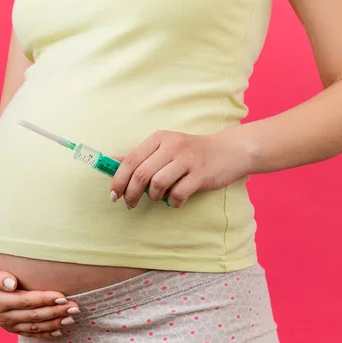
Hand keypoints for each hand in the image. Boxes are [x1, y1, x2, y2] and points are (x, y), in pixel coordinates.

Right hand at [0, 260, 79, 337]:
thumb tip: (11, 282)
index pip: (24, 301)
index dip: (44, 299)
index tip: (61, 294)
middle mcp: (1, 314)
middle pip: (33, 315)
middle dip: (55, 311)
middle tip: (75, 306)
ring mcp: (6, 322)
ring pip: (33, 326)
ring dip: (54, 323)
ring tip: (72, 317)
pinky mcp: (9, 326)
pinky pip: (29, 333)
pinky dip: (45, 333)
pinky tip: (59, 331)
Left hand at [110, 130, 251, 207]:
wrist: (230, 150)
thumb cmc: (191, 152)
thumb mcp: (164, 147)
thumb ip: (140, 156)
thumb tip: (111, 162)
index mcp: (159, 138)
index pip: (130, 160)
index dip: (118, 180)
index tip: (113, 195)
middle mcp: (172, 146)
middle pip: (141, 174)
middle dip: (130, 194)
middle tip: (129, 204)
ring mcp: (188, 159)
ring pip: (157, 185)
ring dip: (153, 197)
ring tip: (157, 197)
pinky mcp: (201, 174)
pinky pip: (177, 194)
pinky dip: (172, 202)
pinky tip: (175, 200)